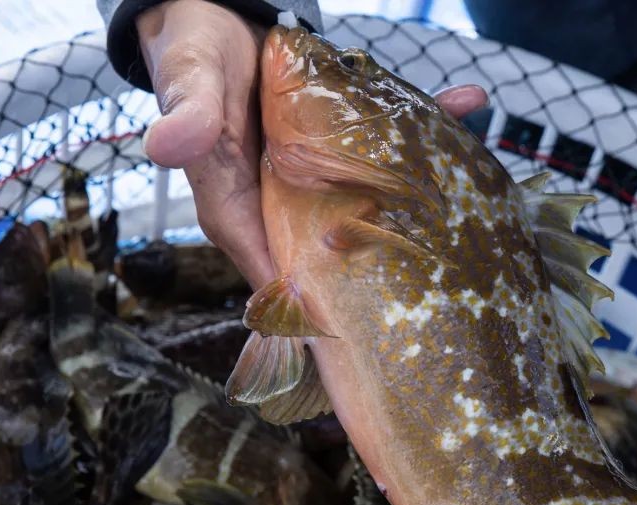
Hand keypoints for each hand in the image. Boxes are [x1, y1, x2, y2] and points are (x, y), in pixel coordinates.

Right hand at [136, 0, 487, 287]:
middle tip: (439, 286)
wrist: (216, 13)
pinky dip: (425, 132)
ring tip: (469, 204)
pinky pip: (385, 151)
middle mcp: (280, 205)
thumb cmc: (195, 52)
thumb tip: (167, 147)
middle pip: (334, 260)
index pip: (279, 278)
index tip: (367, 340)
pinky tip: (467, 107)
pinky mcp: (335, 150)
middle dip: (382, 277)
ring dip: (418, 203)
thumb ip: (190, 113)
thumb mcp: (190, 76)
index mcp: (239, 208)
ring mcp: (312, 181)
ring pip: (369, 206)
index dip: (320, 314)